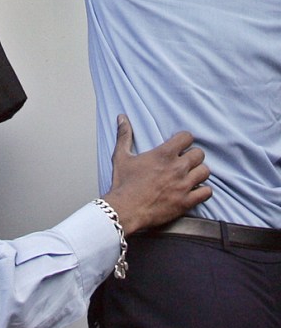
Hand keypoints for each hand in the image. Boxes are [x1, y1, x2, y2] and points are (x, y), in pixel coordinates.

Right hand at [103, 115, 211, 235]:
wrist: (125, 210)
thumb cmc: (123, 183)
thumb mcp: (121, 156)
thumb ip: (124, 135)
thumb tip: (121, 117)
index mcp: (163, 154)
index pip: (187, 137)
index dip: (184, 139)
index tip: (180, 145)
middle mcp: (177, 168)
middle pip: (199, 153)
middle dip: (193, 155)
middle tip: (185, 161)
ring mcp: (183, 185)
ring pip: (205, 172)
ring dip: (198, 172)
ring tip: (191, 175)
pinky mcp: (186, 202)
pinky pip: (206, 192)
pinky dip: (203, 191)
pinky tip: (195, 190)